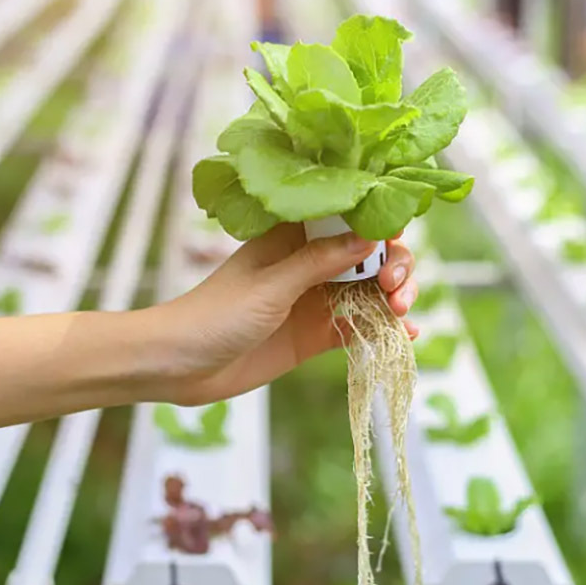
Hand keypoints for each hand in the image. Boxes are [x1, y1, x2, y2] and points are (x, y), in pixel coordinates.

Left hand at [138, 223, 417, 404]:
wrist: (181, 366)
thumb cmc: (216, 314)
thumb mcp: (272, 285)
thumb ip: (320, 262)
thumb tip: (370, 237)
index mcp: (294, 238)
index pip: (347, 217)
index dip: (377, 223)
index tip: (395, 237)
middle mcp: (309, 265)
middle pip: (367, 256)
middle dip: (392, 266)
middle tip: (394, 288)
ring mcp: (314, 301)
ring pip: (368, 292)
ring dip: (393, 299)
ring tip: (401, 314)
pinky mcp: (315, 336)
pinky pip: (357, 329)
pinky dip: (381, 331)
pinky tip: (404, 337)